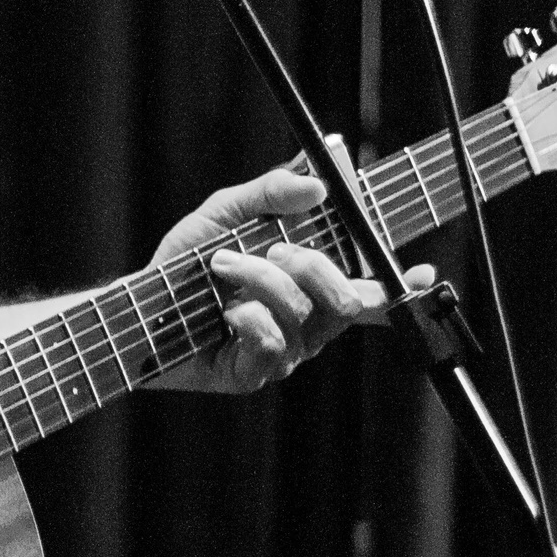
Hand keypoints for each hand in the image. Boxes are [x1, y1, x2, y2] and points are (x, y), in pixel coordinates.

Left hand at [148, 169, 434, 393]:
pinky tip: (223, 310)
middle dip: (314, 265)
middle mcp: (307, 323)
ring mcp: (284, 353)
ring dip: (262, 280)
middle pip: (348, 300)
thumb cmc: (183, 265)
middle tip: (273, 248)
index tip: (421, 271)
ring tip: (221, 267)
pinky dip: (248, 316)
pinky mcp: (254, 374)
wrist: (135, 308)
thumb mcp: (226, 213)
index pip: (370, 290)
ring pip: (305, 315)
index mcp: (311, 287)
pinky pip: (274, 344)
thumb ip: (271, 192)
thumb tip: (318, 181)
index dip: (401, 285)